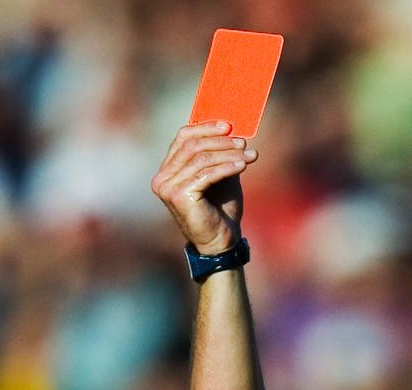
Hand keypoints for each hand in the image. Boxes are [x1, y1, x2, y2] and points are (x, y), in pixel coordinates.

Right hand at [150, 122, 254, 255]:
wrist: (221, 242)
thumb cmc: (221, 210)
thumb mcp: (220, 176)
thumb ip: (219, 154)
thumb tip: (231, 130)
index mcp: (168, 169)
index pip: (182, 137)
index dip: (206, 128)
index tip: (229, 125)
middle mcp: (163, 177)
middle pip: (191, 145)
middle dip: (220, 141)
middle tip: (243, 142)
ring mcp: (167, 187)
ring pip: (200, 158)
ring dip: (228, 153)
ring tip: (249, 155)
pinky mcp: (179, 196)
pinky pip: (206, 174)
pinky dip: (226, 166)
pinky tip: (242, 165)